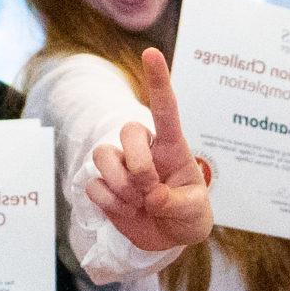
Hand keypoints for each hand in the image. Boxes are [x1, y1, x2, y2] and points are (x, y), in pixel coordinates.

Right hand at [88, 48, 212, 252]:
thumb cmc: (187, 215)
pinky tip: (128, 212)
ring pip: (103, 155)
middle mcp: (143, 149)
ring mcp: (121, 165)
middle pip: (128, 130)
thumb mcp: (195, 212)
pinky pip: (94, 186)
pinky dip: (111, 205)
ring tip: (139, 204)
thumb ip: (177, 202)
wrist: (168, 238)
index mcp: (172, 147)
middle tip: (151, 192)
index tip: (151, 52)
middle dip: (138, 166)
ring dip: (121, 186)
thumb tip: (152, 196)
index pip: (165, 108)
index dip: (158, 80)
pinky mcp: (103, 184)